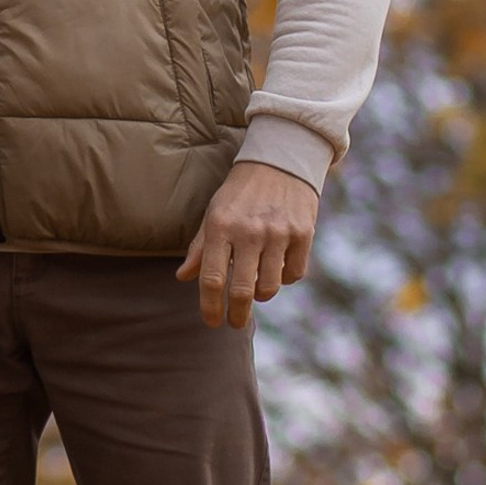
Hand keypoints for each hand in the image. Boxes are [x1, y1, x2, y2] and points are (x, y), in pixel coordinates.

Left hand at [177, 163, 319, 328]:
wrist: (279, 161)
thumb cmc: (240, 193)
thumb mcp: (214, 213)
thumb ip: (199, 247)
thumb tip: (183, 278)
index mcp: (221, 225)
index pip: (212, 278)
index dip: (210, 306)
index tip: (211, 321)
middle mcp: (249, 231)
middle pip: (241, 291)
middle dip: (237, 315)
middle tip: (234, 323)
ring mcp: (278, 233)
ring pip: (269, 288)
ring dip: (261, 295)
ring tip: (256, 286)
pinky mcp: (302, 234)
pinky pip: (294, 275)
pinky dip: (285, 278)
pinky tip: (278, 267)